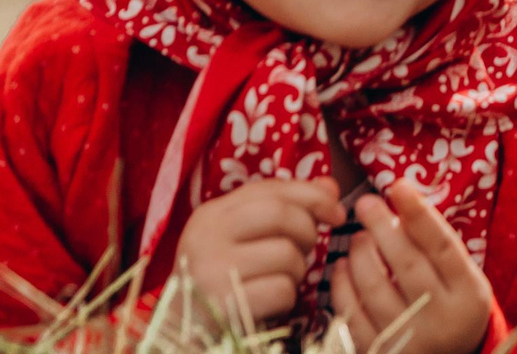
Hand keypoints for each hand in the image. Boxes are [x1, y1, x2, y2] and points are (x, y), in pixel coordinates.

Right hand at [177, 177, 341, 326]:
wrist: (179, 330)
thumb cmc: (221, 280)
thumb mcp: (243, 237)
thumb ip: (283, 207)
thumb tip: (330, 185)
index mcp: (211, 214)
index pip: (269, 189)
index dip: (312, 195)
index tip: (337, 211)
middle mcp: (206, 236)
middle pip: (280, 214)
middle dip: (308, 230)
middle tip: (307, 248)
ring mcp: (212, 270)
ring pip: (286, 254)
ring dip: (297, 269)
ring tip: (281, 277)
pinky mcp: (224, 304)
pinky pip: (282, 289)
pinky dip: (288, 297)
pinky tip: (271, 301)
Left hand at [329, 180, 495, 353]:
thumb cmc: (451, 303)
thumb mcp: (460, 276)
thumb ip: (436, 244)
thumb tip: (400, 198)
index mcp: (468, 294)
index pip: (443, 245)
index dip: (419, 213)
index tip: (398, 185)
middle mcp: (442, 319)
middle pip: (407, 265)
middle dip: (382, 228)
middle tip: (365, 204)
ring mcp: (410, 340)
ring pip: (375, 289)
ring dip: (360, 255)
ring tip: (358, 238)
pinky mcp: (381, 353)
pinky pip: (352, 316)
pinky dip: (342, 286)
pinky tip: (342, 267)